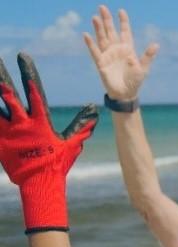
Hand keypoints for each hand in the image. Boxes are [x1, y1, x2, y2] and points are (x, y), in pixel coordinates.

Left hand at [0, 54, 97, 233]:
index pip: (34, 91)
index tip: (22, 57)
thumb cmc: (57, 164)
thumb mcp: (72, 144)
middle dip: (1, 76)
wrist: (39, 185)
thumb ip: (82, 126)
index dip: (28, 73)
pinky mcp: (0, 141)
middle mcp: (22, 123)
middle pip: (8, 94)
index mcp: (40, 122)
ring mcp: (8, 132)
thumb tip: (94, 110)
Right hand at [83, 6, 157, 100]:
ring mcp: (108, 55)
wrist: (125, 94)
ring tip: (95, 17)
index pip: (125, 32)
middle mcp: (117, 50)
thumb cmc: (135, 81)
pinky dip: (91, 44)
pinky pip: (95, 51)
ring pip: (102, 38)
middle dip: (107, 20)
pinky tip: (86, 35)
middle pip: (111, 31)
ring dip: (98, 28)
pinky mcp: (100, 63)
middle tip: (102, 7)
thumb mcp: (143, 68)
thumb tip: (156, 44)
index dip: (123, 22)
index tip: (121, 11)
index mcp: (128, 49)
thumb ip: (147, 56)